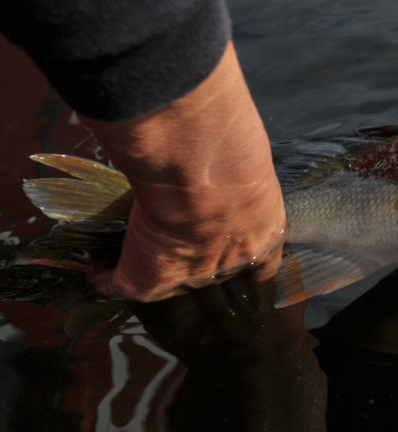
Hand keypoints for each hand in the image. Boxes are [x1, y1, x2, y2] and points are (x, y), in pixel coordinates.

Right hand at [83, 43, 285, 301]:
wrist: (204, 168)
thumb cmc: (237, 152)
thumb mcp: (254, 164)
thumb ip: (247, 172)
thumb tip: (234, 147)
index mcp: (266, 234)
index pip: (264, 262)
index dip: (245, 254)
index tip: (228, 240)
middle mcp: (233, 264)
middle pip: (215, 272)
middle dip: (196, 259)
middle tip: (172, 238)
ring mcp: (191, 276)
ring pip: (170, 279)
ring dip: (150, 266)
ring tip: (129, 250)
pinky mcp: (150, 278)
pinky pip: (122, 284)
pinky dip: (106, 276)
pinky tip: (96, 265)